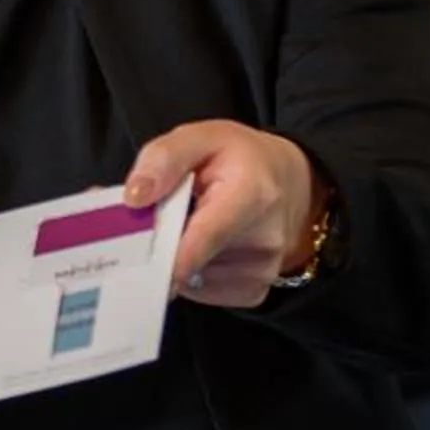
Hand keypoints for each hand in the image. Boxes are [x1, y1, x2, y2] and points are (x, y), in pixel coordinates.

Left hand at [125, 121, 319, 308]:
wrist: (295, 184)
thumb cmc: (241, 158)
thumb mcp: (203, 137)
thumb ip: (164, 158)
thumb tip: (134, 197)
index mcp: (252, 194)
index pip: (203, 237)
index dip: (165, 255)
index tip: (135, 262)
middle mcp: (265, 240)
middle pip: (188, 262)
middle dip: (159, 247)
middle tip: (154, 221)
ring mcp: (262, 272)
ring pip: (190, 278)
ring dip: (177, 257)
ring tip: (190, 226)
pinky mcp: (253, 292)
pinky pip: (202, 290)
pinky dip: (191, 272)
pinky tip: (204, 247)